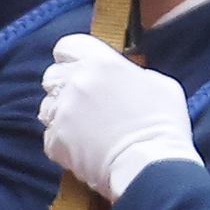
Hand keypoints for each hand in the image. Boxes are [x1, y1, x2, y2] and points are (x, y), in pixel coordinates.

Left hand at [39, 34, 199, 203]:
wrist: (149, 163)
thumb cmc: (162, 123)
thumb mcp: (157, 83)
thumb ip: (130, 73)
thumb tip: (120, 77)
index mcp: (101, 63)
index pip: (68, 46)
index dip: (71, 57)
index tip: (78, 66)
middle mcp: (75, 83)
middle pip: (52, 75)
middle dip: (64, 85)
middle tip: (84, 101)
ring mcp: (61, 112)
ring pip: (46, 105)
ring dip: (61, 113)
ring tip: (85, 127)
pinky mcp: (53, 140)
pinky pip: (49, 134)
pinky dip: (62, 140)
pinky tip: (83, 146)